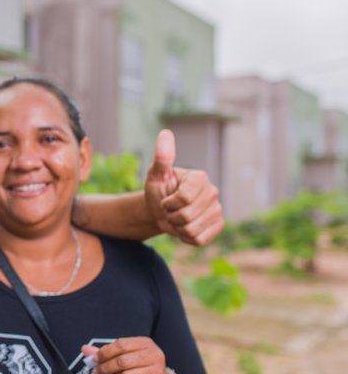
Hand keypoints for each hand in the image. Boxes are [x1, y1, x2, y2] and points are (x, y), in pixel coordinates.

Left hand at [82, 337, 170, 373]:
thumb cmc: (139, 364)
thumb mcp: (126, 354)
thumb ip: (105, 352)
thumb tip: (85, 350)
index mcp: (146, 343)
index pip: (121, 345)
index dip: (104, 352)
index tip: (94, 359)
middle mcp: (154, 356)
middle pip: (122, 361)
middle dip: (105, 367)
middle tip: (96, 372)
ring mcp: (156, 372)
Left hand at [145, 130, 223, 245]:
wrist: (160, 211)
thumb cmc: (158, 190)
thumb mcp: (155, 174)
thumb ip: (162, 157)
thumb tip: (165, 133)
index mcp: (200, 178)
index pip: (183, 199)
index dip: (168, 203)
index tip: (165, 199)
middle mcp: (213, 192)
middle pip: (187, 216)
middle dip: (170, 216)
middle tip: (169, 210)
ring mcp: (218, 209)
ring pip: (192, 230)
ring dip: (177, 228)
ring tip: (176, 218)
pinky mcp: (218, 225)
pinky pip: (199, 240)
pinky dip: (186, 238)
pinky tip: (184, 227)